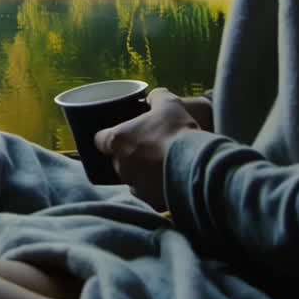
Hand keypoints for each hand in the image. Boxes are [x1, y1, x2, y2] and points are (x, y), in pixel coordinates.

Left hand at [93, 88, 201, 209]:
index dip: (110, 137)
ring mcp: (133, 184)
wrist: (197, 164)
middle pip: (117, 160)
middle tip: (148, 148)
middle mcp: (120, 165)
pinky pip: (148, 194)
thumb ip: (156, 97)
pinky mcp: (149, 200)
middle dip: (129, 155)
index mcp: (117, 140)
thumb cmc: (177, 130)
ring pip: (132, 178)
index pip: (101, 140)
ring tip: (160, 166)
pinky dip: (154, 188)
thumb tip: (153, 98)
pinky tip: (168, 180)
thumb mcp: (169, 103)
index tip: (123, 135)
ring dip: (141, 173)